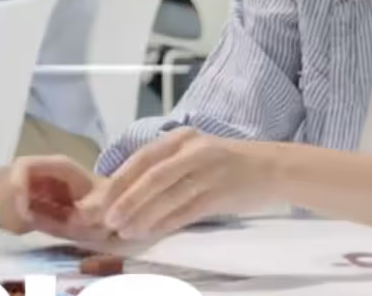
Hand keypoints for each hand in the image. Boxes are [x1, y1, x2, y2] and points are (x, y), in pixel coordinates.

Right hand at [0, 156, 113, 242]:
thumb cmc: (107, 205)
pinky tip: (28, 228)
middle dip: (9, 202)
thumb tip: (71, 215)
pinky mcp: (27, 199)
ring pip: (1, 191)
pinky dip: (12, 221)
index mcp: (58, 167)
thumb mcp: (102, 208)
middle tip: (25, 225)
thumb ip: (86, 210)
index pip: (23, 166)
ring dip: (9, 213)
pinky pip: (7, 207)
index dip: (16, 187)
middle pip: (5, 176)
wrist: (110, 209)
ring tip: (29, 228)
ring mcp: (32, 184)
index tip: (23, 213)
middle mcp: (41, 172)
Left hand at [79, 128, 277, 240]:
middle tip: (106, 218)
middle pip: (152, 175)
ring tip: (123, 230)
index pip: (142, 158)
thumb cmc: (225, 164)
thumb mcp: (193, 154)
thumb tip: (125, 191)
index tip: (100, 199)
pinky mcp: (221, 192)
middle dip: (126, 198)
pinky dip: (166, 222)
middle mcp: (193, 149)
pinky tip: (151, 232)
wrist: (270, 168)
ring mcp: (208, 170)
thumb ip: (165, 166)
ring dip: (143, 214)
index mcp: (181, 137)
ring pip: (168, 195)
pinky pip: (187, 210)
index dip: (120, 179)